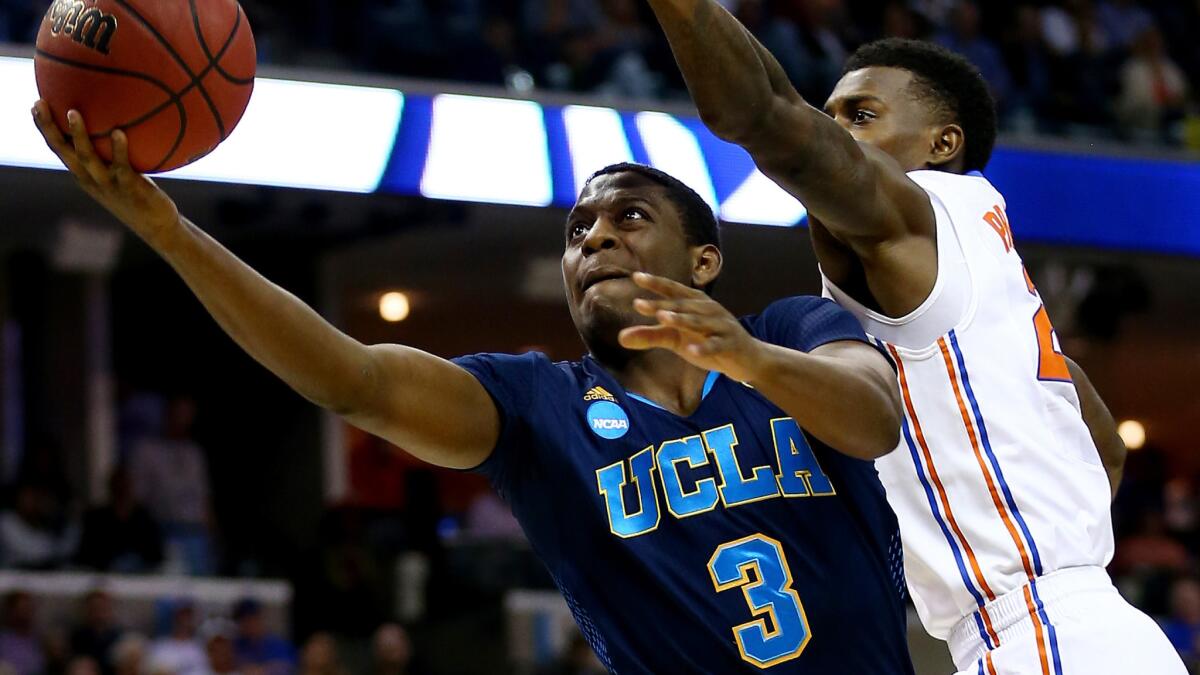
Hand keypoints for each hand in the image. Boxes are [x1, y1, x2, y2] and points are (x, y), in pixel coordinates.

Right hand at [31, 101, 180, 246]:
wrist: (155, 226)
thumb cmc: (138, 195)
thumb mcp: (118, 173)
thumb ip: (112, 154)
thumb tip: (117, 122)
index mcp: (84, 174)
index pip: (59, 149)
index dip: (45, 128)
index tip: (36, 105)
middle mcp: (90, 179)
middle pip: (63, 151)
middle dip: (49, 128)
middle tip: (39, 104)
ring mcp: (108, 184)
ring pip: (87, 158)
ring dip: (78, 135)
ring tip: (72, 112)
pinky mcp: (129, 188)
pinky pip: (122, 167)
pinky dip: (118, 149)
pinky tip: (118, 132)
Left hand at [618, 272, 765, 382]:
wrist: (746, 358)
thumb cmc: (707, 341)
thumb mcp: (677, 339)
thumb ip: (651, 336)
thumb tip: (621, 337)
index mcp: (695, 303)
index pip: (672, 290)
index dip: (655, 283)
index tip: (636, 277)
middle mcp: (708, 309)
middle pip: (682, 304)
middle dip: (661, 304)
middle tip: (639, 304)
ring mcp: (721, 326)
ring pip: (699, 321)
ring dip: (681, 319)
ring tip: (663, 318)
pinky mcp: (730, 344)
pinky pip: (715, 345)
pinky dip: (704, 346)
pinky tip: (692, 350)